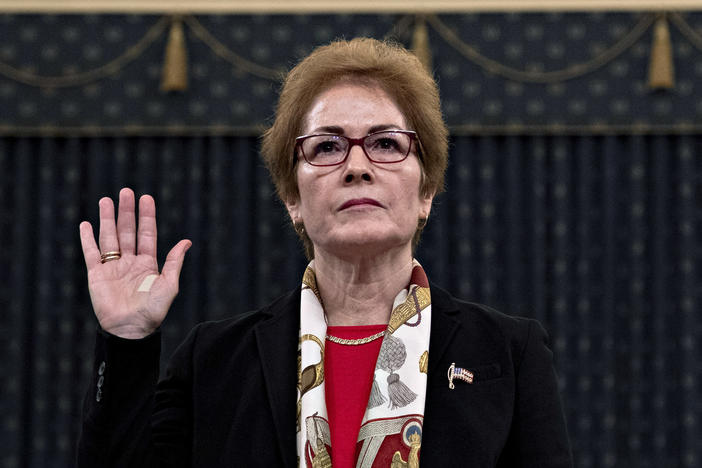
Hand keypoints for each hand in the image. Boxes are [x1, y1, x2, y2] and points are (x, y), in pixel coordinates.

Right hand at [79, 188, 190, 338]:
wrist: (131, 329)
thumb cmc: (153, 310)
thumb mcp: (169, 285)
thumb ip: (174, 262)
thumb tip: (187, 241)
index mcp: (148, 264)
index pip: (147, 234)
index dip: (146, 216)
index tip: (146, 198)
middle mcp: (130, 262)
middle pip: (127, 231)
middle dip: (126, 211)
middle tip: (126, 191)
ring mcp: (112, 268)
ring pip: (109, 237)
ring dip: (107, 219)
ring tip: (106, 200)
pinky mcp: (97, 275)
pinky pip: (91, 253)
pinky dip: (88, 239)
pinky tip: (87, 224)